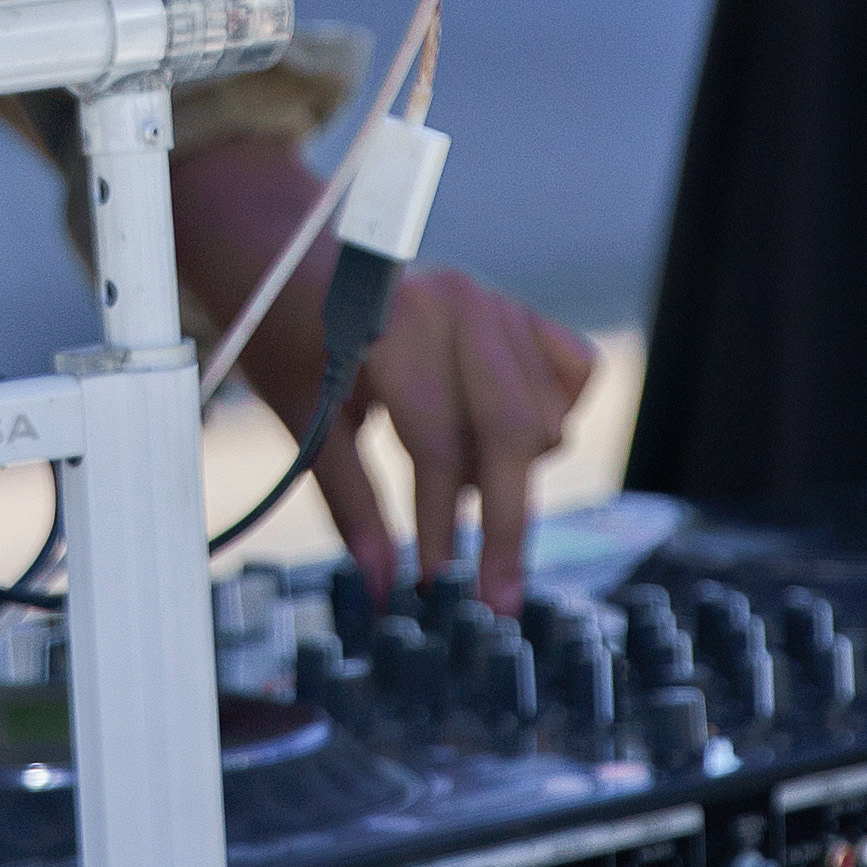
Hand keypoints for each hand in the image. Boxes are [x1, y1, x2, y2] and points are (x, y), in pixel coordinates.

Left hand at [169, 137, 595, 613]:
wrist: (294, 268)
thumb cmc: (292, 342)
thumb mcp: (305, 420)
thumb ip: (351, 502)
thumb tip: (381, 585)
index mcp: (400, 323)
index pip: (437, 444)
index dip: (442, 525)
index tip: (438, 589)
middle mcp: (463, 305)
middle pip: (513, 435)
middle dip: (504, 527)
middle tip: (494, 598)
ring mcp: (501, 303)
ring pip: (546, 420)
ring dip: (507, 469)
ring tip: (448, 471)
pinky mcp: (524, 312)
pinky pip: (574, 377)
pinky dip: (550, 417)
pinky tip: (499, 433)